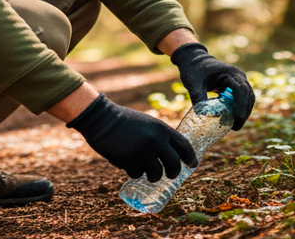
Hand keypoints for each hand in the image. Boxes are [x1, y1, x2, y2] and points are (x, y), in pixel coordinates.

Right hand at [66, 93, 196, 181]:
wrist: (101, 118)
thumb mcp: (147, 123)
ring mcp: (143, 150)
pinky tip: (128, 164)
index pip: (184, 145)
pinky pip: (137, 173)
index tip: (192, 164)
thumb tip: (171, 154)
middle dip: (173, 173)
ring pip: (156, 173)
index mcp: (162, 128)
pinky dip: (133, 172)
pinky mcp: (129, 159)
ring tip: (148, 174)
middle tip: (169, 175)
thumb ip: (159, 136)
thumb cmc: (123, 121)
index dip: (190, 157)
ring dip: (152, 176)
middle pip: (174, 164)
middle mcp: (156, 140)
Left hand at [171, 43, 254, 130]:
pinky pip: (243, 98)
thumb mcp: (193, 83)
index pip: (241, 90)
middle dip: (244, 112)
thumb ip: (197, 97)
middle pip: (248, 96)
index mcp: (230, 73)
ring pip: (248, 98)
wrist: (193, 60)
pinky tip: (233, 119)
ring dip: (244, 112)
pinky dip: (240, 108)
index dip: (241, 105)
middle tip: (235, 127)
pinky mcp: (235, 85)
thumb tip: (201, 115)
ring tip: (235, 126)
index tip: (236, 118)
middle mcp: (238, 76)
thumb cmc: (193, 70)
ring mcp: (239, 80)